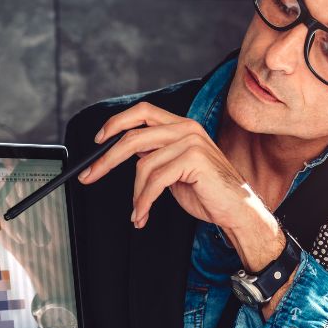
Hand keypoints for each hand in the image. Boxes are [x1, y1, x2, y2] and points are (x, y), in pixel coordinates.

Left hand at [78, 102, 284, 271]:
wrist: (238, 211)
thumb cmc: (208, 193)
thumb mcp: (175, 170)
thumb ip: (155, 156)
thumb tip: (125, 153)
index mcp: (182, 125)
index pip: (142, 112)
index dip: (116, 123)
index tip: (97, 142)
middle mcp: (186, 128)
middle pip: (134, 137)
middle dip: (106, 159)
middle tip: (89, 176)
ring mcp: (191, 142)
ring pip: (143, 165)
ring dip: (135, 194)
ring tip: (137, 212)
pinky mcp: (193, 160)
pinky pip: (155, 181)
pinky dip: (143, 201)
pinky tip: (142, 214)